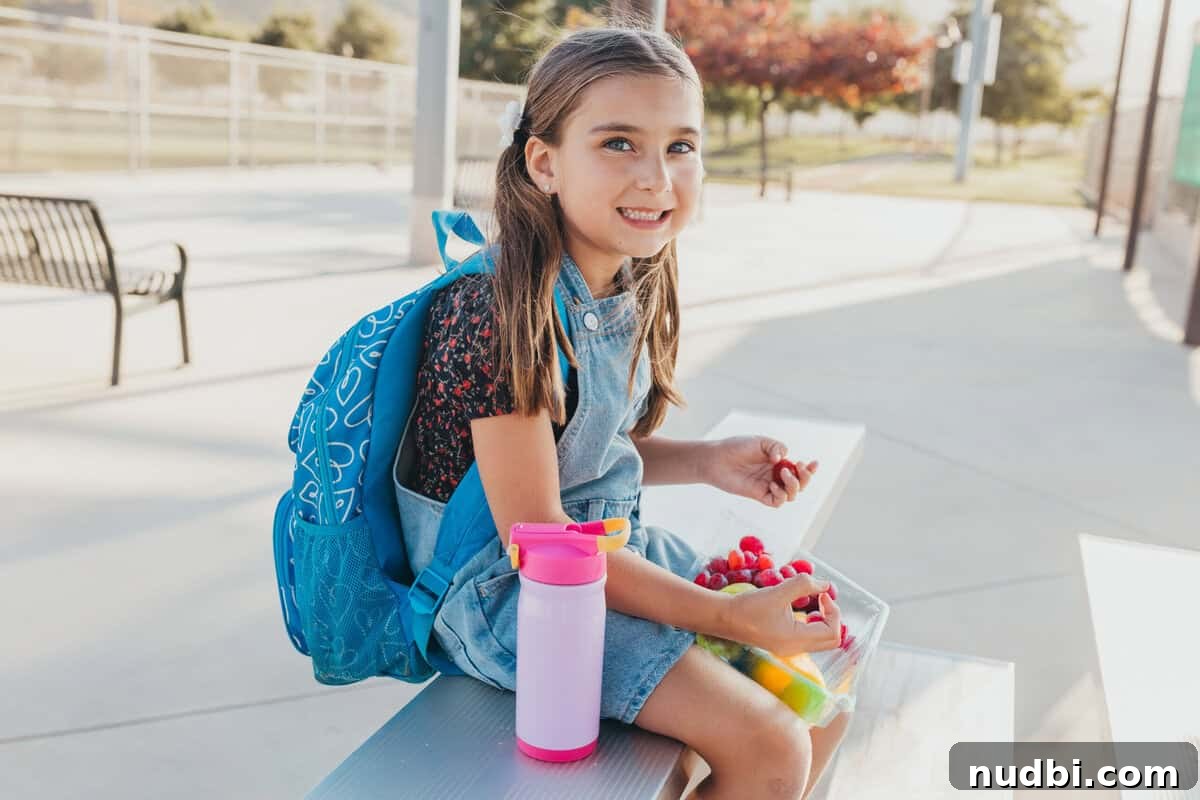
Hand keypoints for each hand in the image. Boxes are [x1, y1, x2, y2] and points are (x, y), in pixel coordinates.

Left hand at [702, 436, 817, 507]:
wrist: (717, 458)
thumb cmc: (736, 447)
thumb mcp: (760, 442)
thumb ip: (776, 447)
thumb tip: (783, 459)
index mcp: (778, 462)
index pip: (799, 469)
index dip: (809, 469)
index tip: (813, 463)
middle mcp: (775, 475)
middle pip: (799, 484)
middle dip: (805, 478)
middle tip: (798, 467)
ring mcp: (767, 486)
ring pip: (791, 495)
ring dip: (793, 485)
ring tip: (783, 473)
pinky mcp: (758, 495)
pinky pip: (777, 501)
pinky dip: (780, 495)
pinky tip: (773, 485)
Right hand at [721, 575, 841, 656]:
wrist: (723, 618)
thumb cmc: (747, 607)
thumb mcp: (777, 591)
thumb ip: (804, 585)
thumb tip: (826, 585)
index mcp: (795, 640)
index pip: (832, 632)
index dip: (833, 611)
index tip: (822, 593)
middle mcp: (795, 649)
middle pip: (831, 640)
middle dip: (832, 616)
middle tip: (822, 598)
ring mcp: (790, 649)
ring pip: (821, 640)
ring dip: (824, 619)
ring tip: (814, 602)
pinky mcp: (784, 644)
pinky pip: (809, 638)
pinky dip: (813, 623)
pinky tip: (803, 609)